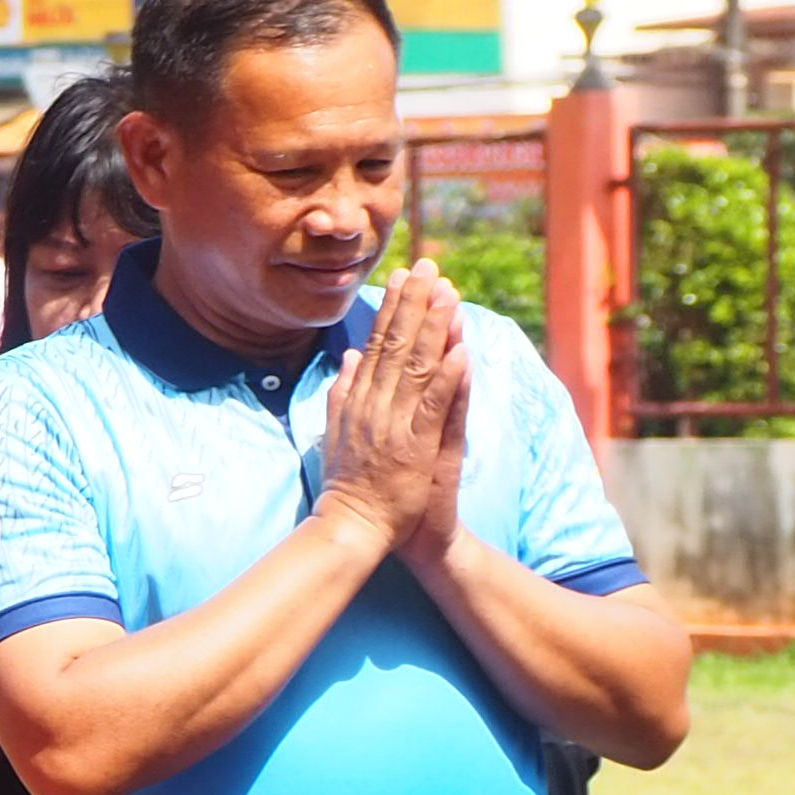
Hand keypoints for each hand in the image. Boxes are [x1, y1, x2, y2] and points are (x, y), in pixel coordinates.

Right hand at [317, 269, 466, 558]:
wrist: (354, 527)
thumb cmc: (349, 484)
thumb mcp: (336, 432)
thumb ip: (343, 393)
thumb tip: (349, 356)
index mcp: (358, 400)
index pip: (377, 344)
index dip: (393, 308)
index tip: (404, 277)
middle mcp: (375, 405)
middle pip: (397, 345)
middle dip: (415, 304)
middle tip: (429, 267)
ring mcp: (395, 425)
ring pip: (417, 367)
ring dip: (434, 329)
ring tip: (449, 295)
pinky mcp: (416, 447)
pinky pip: (434, 407)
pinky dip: (446, 379)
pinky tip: (458, 352)